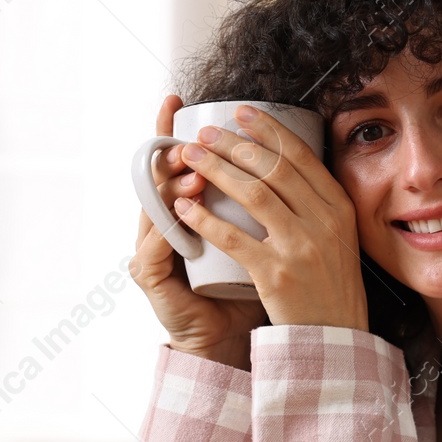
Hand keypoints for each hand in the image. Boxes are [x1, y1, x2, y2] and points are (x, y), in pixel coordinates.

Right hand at [129, 96, 267, 364]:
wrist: (228, 341)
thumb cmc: (249, 292)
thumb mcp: (260, 241)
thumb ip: (261, 207)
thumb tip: (291, 160)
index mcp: (186, 214)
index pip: (176, 165)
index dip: (173, 130)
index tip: (181, 100)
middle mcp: (163, 226)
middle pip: (160, 175)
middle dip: (175, 145)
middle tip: (193, 123)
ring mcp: (152, 249)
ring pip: (154, 202)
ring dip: (175, 179)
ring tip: (195, 161)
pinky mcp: (149, 276)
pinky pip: (157, 243)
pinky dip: (172, 221)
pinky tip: (184, 203)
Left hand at [174, 103, 368, 330]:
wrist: (333, 338)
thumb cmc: (330, 286)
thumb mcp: (338, 237)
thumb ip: (316, 203)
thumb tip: (281, 162)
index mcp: (338, 208)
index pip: (300, 156)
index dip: (268, 129)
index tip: (240, 113)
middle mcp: (323, 223)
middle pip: (273, 168)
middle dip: (233, 144)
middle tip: (204, 134)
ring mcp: (300, 248)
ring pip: (252, 194)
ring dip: (216, 170)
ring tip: (190, 158)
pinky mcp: (276, 274)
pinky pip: (233, 238)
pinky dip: (206, 220)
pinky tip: (186, 209)